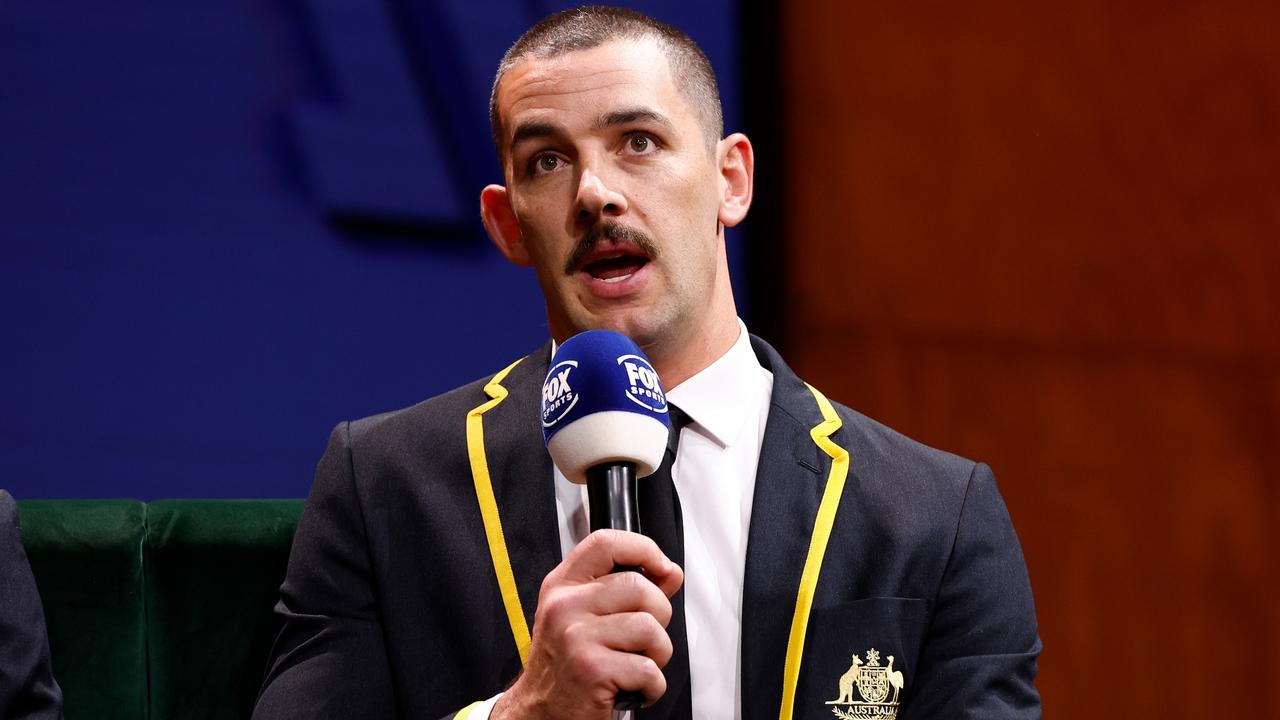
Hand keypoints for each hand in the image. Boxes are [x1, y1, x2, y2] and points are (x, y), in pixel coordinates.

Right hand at [491, 529, 683, 719]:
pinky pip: (649, 669)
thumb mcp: (585, 617)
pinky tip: (633, 687)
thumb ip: (626, 591)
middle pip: (639, 587)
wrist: (541, 712)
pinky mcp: (591, 670)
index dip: (642, 548)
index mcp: (562, 586)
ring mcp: (576, 637)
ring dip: (657, 654)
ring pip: (650, 628)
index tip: (661, 566)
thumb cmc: (566, 664)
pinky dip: (652, 686)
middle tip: (644, 638)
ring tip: (637, 664)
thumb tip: (670, 572)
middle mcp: (565, 607)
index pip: (605, 543)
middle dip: (659, 615)